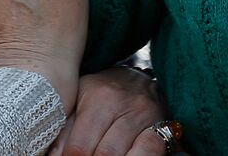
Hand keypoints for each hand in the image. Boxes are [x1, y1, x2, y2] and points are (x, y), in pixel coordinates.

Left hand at [48, 66, 170, 154]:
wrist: (137, 80)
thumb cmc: (101, 93)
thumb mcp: (79, 101)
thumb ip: (65, 130)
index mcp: (99, 97)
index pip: (80, 146)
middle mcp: (125, 104)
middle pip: (104, 154)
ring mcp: (145, 115)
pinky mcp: (162, 125)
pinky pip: (150, 151)